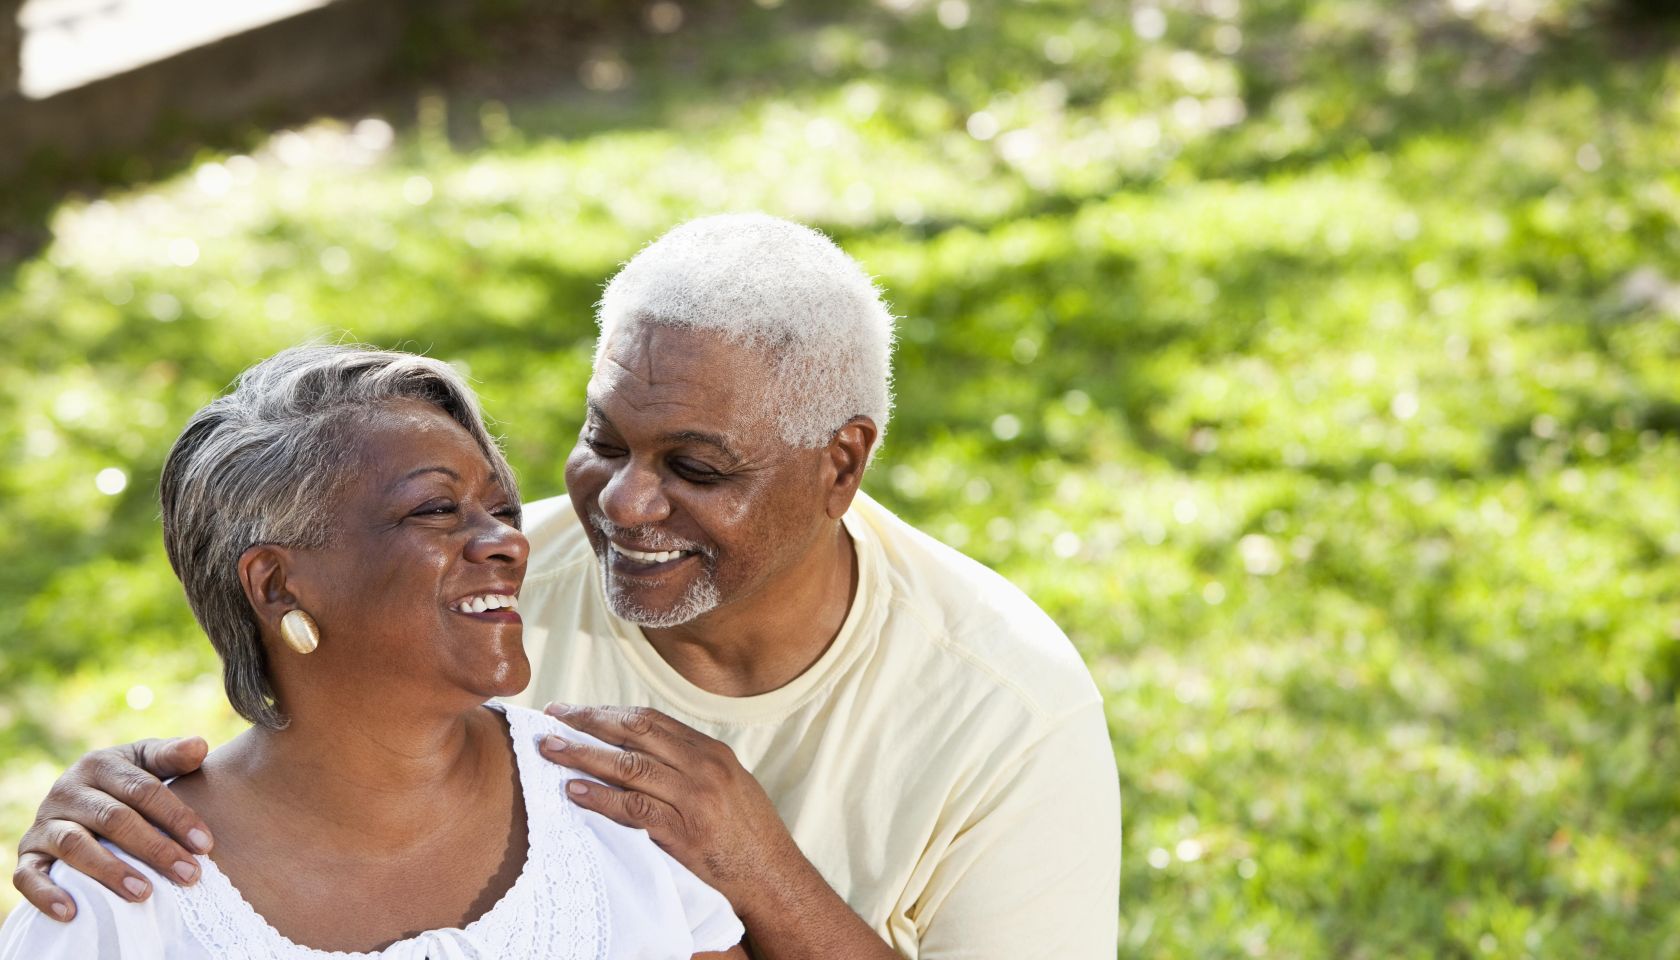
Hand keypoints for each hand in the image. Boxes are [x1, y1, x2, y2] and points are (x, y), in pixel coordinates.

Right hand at [13, 737, 213, 921]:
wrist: (79, 796)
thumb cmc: (126, 781)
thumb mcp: (147, 762)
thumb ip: (172, 756)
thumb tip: (200, 746)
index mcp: (100, 764)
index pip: (142, 790)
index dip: (176, 816)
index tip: (206, 844)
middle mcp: (67, 790)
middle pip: (113, 819)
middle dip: (154, 848)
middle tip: (188, 874)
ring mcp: (45, 823)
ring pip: (74, 845)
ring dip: (110, 871)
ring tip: (144, 893)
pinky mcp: (28, 854)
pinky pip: (28, 876)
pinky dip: (46, 894)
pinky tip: (72, 912)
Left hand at [539, 703, 803, 918]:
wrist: (773, 877)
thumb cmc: (748, 834)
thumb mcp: (728, 784)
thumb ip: (691, 764)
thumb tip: (643, 749)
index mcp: (711, 752)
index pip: (650, 720)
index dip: (608, 712)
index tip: (574, 710)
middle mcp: (703, 768)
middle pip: (635, 733)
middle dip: (588, 723)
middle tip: (552, 719)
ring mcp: (694, 799)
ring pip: (628, 766)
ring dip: (583, 756)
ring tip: (551, 750)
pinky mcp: (683, 833)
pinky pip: (633, 809)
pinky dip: (601, 798)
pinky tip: (575, 791)